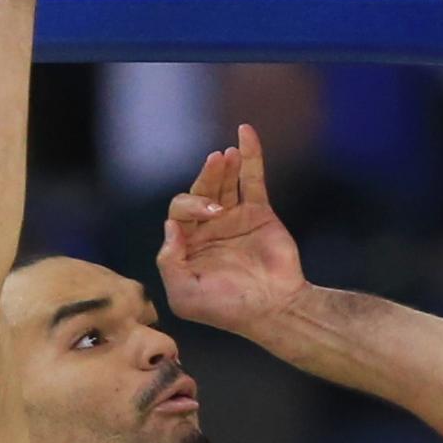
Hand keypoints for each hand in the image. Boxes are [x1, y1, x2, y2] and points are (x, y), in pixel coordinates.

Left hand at [158, 124, 308, 333]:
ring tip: (225, 155)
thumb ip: (169, 262)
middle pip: (200, 191)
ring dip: (222, 166)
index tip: (207, 216)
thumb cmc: (227, 308)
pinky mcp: (260, 213)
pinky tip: (245, 132)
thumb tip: (171, 227)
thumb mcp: (184, 294)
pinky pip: (252, 179)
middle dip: (205, 179)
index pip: (179, 213)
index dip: (189, 208)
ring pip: (224, 182)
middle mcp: (209, 229)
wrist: (273, 309)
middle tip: (216, 170)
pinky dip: (250, 155)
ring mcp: (235, 219)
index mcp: (188, 246)